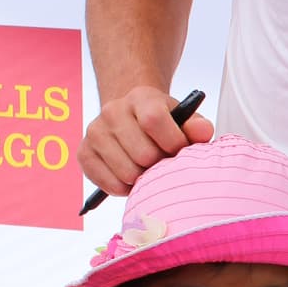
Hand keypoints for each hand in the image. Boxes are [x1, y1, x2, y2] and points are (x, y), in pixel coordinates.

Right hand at [78, 87, 214, 196]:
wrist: (131, 117)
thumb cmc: (162, 123)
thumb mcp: (182, 119)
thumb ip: (196, 126)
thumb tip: (203, 133)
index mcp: (141, 98)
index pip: (154, 120)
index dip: (172, 143)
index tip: (179, 151)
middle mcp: (113, 111)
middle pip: (143, 154)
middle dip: (160, 165)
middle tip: (163, 162)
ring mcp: (95, 132)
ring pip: (127, 173)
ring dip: (143, 179)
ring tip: (148, 169)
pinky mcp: (84, 153)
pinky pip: (111, 184)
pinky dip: (126, 188)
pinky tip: (132, 176)